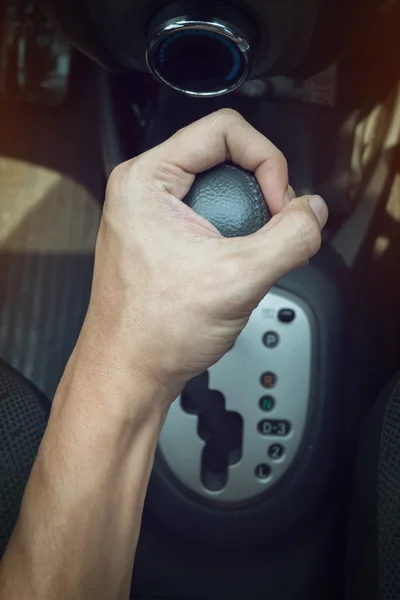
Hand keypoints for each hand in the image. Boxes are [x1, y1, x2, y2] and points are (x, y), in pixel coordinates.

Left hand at [83, 109, 327, 398]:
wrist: (130, 373)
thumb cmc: (153, 331)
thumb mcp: (238, 279)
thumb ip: (289, 238)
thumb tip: (313, 214)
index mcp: (146, 180)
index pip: (225, 129)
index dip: (267, 160)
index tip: (278, 203)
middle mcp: (144, 191)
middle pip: (225, 156)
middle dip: (263, 189)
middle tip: (275, 227)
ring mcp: (152, 216)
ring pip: (221, 187)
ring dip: (252, 215)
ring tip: (258, 249)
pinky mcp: (164, 238)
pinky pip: (211, 215)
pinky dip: (237, 233)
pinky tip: (241, 262)